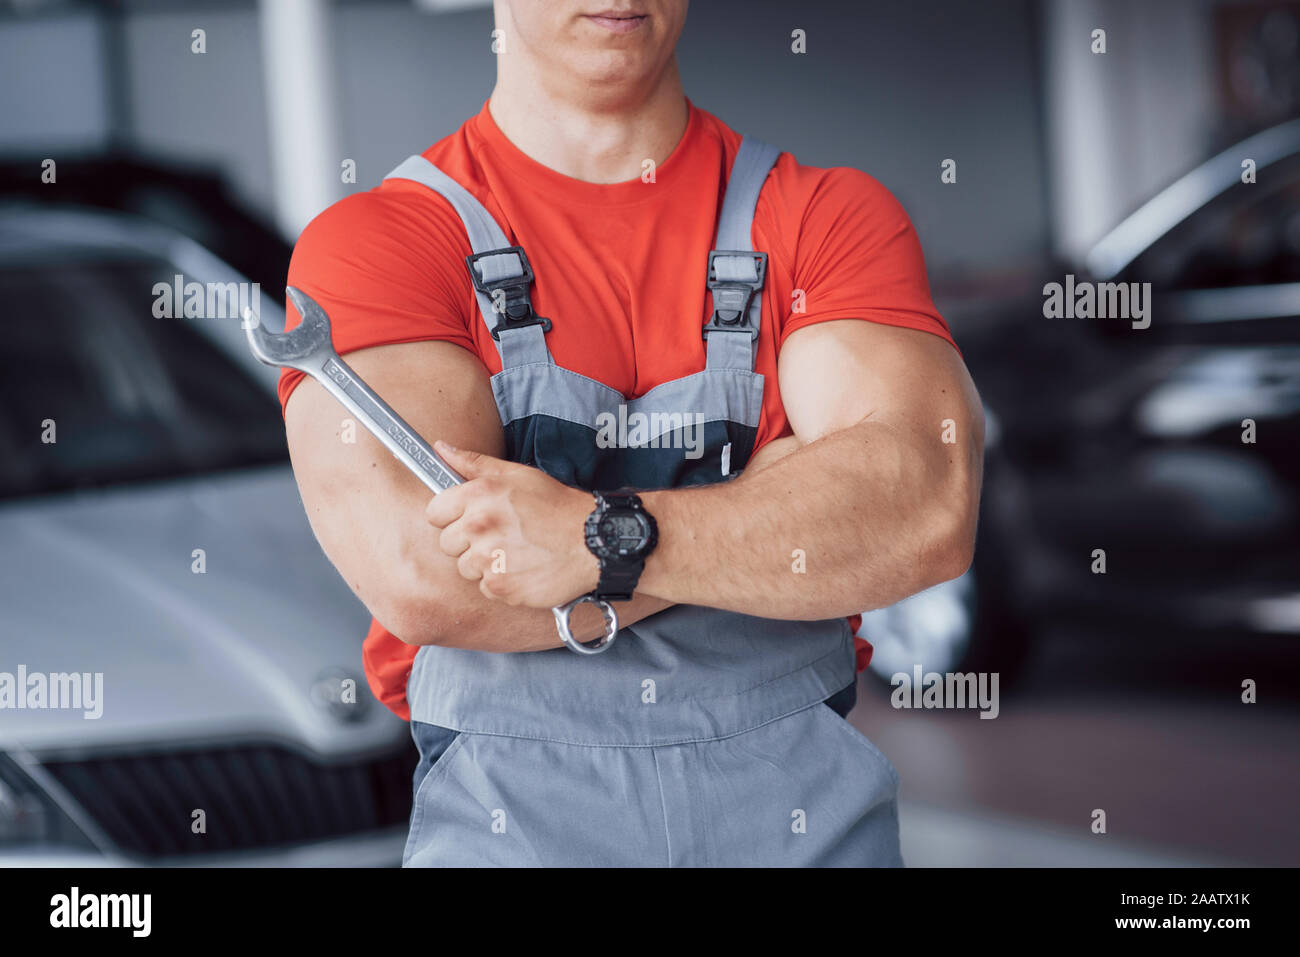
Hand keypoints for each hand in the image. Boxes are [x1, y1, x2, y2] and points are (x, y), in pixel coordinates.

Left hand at [426, 441, 598, 607]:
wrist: (592, 541)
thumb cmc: (557, 506)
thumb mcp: (517, 474)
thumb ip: (474, 463)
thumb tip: (441, 448)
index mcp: (478, 495)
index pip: (434, 513)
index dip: (450, 516)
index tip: (468, 518)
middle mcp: (478, 526)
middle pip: (447, 543)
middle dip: (468, 541)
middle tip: (500, 534)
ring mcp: (487, 559)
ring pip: (465, 567)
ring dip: (484, 563)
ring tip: (513, 551)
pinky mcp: (500, 585)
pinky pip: (485, 587)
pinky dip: (501, 581)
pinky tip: (522, 567)